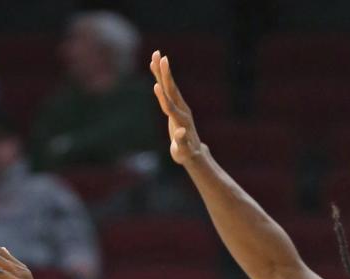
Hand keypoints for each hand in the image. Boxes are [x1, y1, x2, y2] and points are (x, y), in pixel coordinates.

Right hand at [150, 51, 202, 165]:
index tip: (156, 85)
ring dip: (162, 70)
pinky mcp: (176, 104)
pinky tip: (156, 68)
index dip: (162, 97)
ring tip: (156, 55)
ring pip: (169, 85)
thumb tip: (180, 132)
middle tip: (159, 56)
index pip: (169, 106)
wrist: (193, 151)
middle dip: (164, 73)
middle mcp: (181, 108)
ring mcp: (179, 105)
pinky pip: (168, 88)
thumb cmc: (186, 153)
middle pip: (171, 89)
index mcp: (180, 119)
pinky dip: (161, 77)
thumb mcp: (183, 151)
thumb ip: (181, 142)